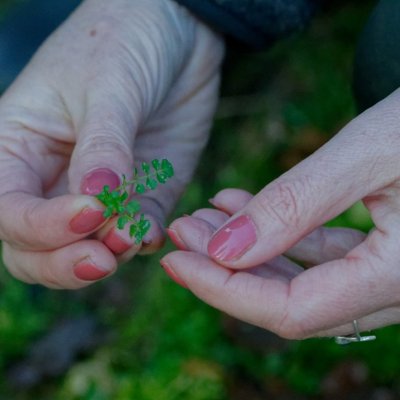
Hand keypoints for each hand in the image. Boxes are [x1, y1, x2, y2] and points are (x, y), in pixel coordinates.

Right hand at [0, 0, 223, 287]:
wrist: (177, 34)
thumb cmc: (126, 40)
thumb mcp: (109, 86)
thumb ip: (102, 147)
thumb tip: (96, 200)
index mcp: (20, 147)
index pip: (7, 211)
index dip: (41, 226)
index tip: (89, 211)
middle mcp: (54, 179)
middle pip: (36, 249)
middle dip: (65, 263)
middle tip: (103, 258)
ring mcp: (100, 194)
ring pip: (85, 251)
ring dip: (108, 256)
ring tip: (134, 235)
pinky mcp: (142, 195)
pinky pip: (134, 235)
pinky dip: (141, 243)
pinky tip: (152, 233)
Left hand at [162, 89, 399, 338]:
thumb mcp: (370, 153)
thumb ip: (297, 204)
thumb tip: (225, 249)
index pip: (291, 310)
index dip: (225, 291)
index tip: (176, 260)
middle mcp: (394, 289)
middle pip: (287, 301)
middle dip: (225, 270)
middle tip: (182, 232)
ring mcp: (386, 273)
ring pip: (298, 279)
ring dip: (245, 251)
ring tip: (202, 217)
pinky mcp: (380, 251)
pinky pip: (316, 254)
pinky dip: (275, 235)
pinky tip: (239, 207)